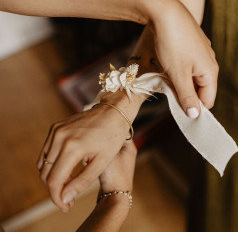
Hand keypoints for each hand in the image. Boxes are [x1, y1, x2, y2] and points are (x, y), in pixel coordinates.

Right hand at [37, 91, 141, 212]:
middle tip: (68, 199)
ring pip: (43, 162)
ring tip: (67, 184)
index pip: (54, 181)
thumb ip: (82, 181)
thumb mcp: (102, 161)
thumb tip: (64, 198)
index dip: (57, 198)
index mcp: (72, 147)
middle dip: (54, 190)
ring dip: (51, 177)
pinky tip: (64, 169)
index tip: (66, 207)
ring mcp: (56, 130)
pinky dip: (51, 163)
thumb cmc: (112, 136)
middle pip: (45, 173)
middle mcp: (59, 137)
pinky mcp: (56, 127)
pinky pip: (46, 150)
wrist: (113, 111)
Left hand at [140, 0, 218, 116]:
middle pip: (200, 90)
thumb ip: (187, 96)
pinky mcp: (191, 49)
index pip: (207, 101)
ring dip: (180, 84)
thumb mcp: (179, 75)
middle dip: (185, 95)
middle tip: (170, 94)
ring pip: (192, 79)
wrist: (165, 13)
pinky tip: (168, 69)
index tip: (179, 112)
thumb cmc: (173, 44)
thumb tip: (194, 114)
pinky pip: (188, 68)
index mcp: (210, 72)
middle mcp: (209, 64)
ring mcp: (200, 55)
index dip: (194, 109)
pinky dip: (178, 73)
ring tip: (167, 80)